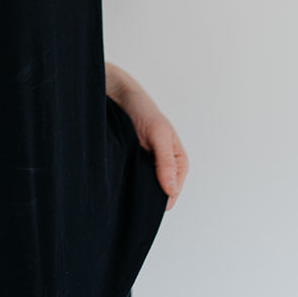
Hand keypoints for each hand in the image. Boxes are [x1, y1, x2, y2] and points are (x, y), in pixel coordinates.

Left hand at [106, 64, 188, 208]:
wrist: (122, 97)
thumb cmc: (144, 111)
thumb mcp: (158, 134)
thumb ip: (166, 161)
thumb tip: (171, 190)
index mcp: (179, 163)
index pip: (172, 194)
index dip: (159, 199)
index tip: (142, 197)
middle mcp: (166, 168)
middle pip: (158, 194)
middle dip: (146, 195)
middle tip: (130, 188)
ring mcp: (149, 168)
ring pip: (144, 189)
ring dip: (134, 188)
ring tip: (124, 180)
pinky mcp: (134, 165)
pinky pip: (132, 181)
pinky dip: (125, 180)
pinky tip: (118, 176)